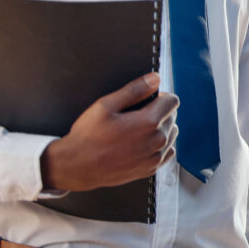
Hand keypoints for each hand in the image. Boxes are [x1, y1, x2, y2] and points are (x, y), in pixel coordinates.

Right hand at [40, 73, 178, 190]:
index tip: (146, 100)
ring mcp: (155, 157)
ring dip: (160, 129)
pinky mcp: (151, 169)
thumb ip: (135, 89)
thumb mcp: (106, 105)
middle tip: (135, 117)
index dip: (159, 96)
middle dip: (159, 112)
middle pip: (172, 116)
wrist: (76, 167)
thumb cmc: (88, 136)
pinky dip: (159, 146)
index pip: (173, 101)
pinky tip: (141, 144)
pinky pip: (168, 151)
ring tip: (136, 131)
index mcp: (149, 122)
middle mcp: (157, 140)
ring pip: (171, 133)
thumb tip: (155, 78)